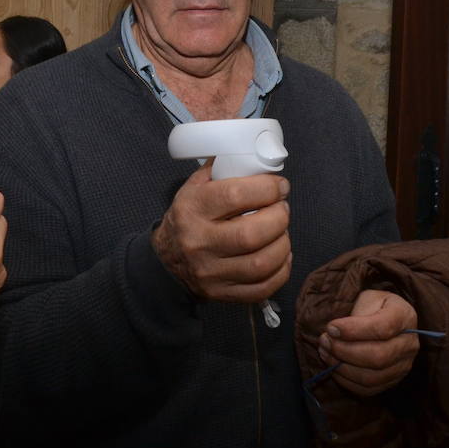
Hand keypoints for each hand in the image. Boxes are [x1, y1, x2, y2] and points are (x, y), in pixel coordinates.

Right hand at [152, 162, 290, 303]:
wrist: (166, 262)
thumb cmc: (187, 218)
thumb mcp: (194, 187)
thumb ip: (222, 169)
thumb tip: (255, 154)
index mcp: (192, 209)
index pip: (236, 195)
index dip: (267, 188)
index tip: (279, 186)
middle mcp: (199, 242)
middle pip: (252, 234)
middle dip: (279, 217)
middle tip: (282, 209)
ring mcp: (211, 272)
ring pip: (261, 263)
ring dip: (283, 244)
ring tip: (281, 232)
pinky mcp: (222, 293)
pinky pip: (262, 288)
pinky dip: (280, 271)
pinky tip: (280, 256)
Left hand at [318, 289, 419, 396]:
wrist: (384, 318)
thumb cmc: (373, 306)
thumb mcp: (367, 299)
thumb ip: (356, 314)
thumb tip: (335, 333)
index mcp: (405, 316)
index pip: (383, 328)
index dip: (354, 330)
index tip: (330, 327)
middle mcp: (409, 344)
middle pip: (379, 357)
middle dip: (345, 351)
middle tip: (324, 341)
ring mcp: (403, 365)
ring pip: (372, 377)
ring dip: (342, 367)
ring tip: (325, 352)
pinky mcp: (392, 381)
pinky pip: (368, 389)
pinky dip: (346, 381)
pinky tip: (333, 367)